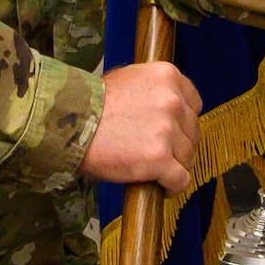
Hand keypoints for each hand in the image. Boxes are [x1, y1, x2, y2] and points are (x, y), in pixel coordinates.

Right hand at [79, 61, 201, 193]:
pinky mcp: (159, 159)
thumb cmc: (92, 103)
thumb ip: (153, 90)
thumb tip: (167, 105)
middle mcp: (173, 101)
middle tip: (159, 152)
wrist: (70, 123)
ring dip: (175, 166)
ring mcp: (167, 131)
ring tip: (156, 171)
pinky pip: (180, 179)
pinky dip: (172, 187)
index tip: (173, 130)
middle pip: (192, 131)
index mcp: (167, 76)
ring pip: (188, 157)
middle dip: (179, 144)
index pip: (194, 103)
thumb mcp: (128, 79)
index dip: (184, 120)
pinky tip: (162, 187)